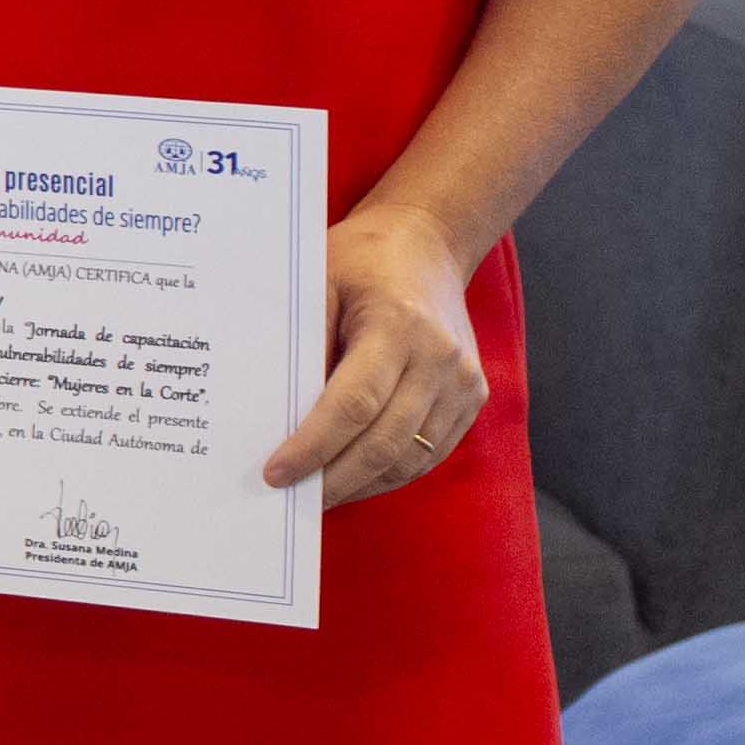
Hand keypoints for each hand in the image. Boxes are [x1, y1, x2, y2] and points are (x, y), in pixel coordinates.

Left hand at [273, 202, 488, 506]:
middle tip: (291, 500)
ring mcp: (463, 381)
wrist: (427, 243)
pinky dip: (392, 472)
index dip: (313, 447)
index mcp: (398, 327)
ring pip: (412, 457)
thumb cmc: (360, 260)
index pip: (352, 405)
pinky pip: (432, 450)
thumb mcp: (316, 284)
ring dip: (363, 484)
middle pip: (384, 442)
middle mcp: (439, 359)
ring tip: (317, 496)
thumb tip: (272, 414)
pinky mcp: (472, 395)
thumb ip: (301, 344)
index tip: (277, 474)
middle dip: (335, 480)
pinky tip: (355, 478)